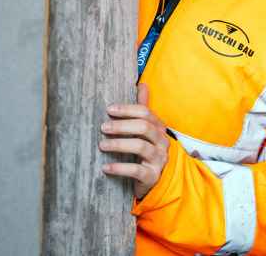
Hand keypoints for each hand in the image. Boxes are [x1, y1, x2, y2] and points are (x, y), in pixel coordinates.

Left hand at [100, 83, 170, 199]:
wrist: (158, 180)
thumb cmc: (148, 151)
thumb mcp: (147, 130)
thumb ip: (143, 108)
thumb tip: (142, 84)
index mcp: (160, 128)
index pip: (146, 113)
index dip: (128, 109)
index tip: (109, 110)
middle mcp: (163, 142)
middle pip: (144, 127)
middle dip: (121, 126)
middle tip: (103, 127)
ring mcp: (160, 159)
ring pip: (141, 147)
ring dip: (119, 144)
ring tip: (102, 145)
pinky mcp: (153, 176)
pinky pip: (136, 170)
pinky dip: (119, 168)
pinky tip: (105, 167)